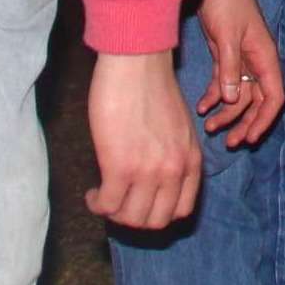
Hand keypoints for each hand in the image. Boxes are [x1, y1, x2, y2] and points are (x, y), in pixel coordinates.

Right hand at [85, 49, 200, 227]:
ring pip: (130, 218)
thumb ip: (172, 155)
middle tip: (118, 204)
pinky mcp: (121, 166)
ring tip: (103, 198)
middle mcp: (175, 170)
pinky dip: (97, 204)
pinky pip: (108, 205)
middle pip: (155, 222)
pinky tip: (92, 193)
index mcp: (191, 160)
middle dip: (134, 219)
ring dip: (113, 214)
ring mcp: (149, 171)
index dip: (157, 214)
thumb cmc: (152, 87)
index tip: (140, 205)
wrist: (137, 62)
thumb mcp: (177, 128)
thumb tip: (152, 181)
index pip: (180, 211)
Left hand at [194, 0, 284, 145]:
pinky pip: (225, 84)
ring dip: (227, 113)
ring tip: (209, 128)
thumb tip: (233, 100)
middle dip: (245, 123)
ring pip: (239, 96)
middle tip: (229, 143)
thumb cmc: (227, 2)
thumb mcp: (226, 36)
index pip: (274, 97)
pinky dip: (214, 97)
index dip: (265, 120)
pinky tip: (201, 107)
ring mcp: (242, 60)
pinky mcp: (226, 57)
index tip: (251, 137)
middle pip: (257, 102)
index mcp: (265, 57)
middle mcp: (257, 62)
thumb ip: (229, 68)